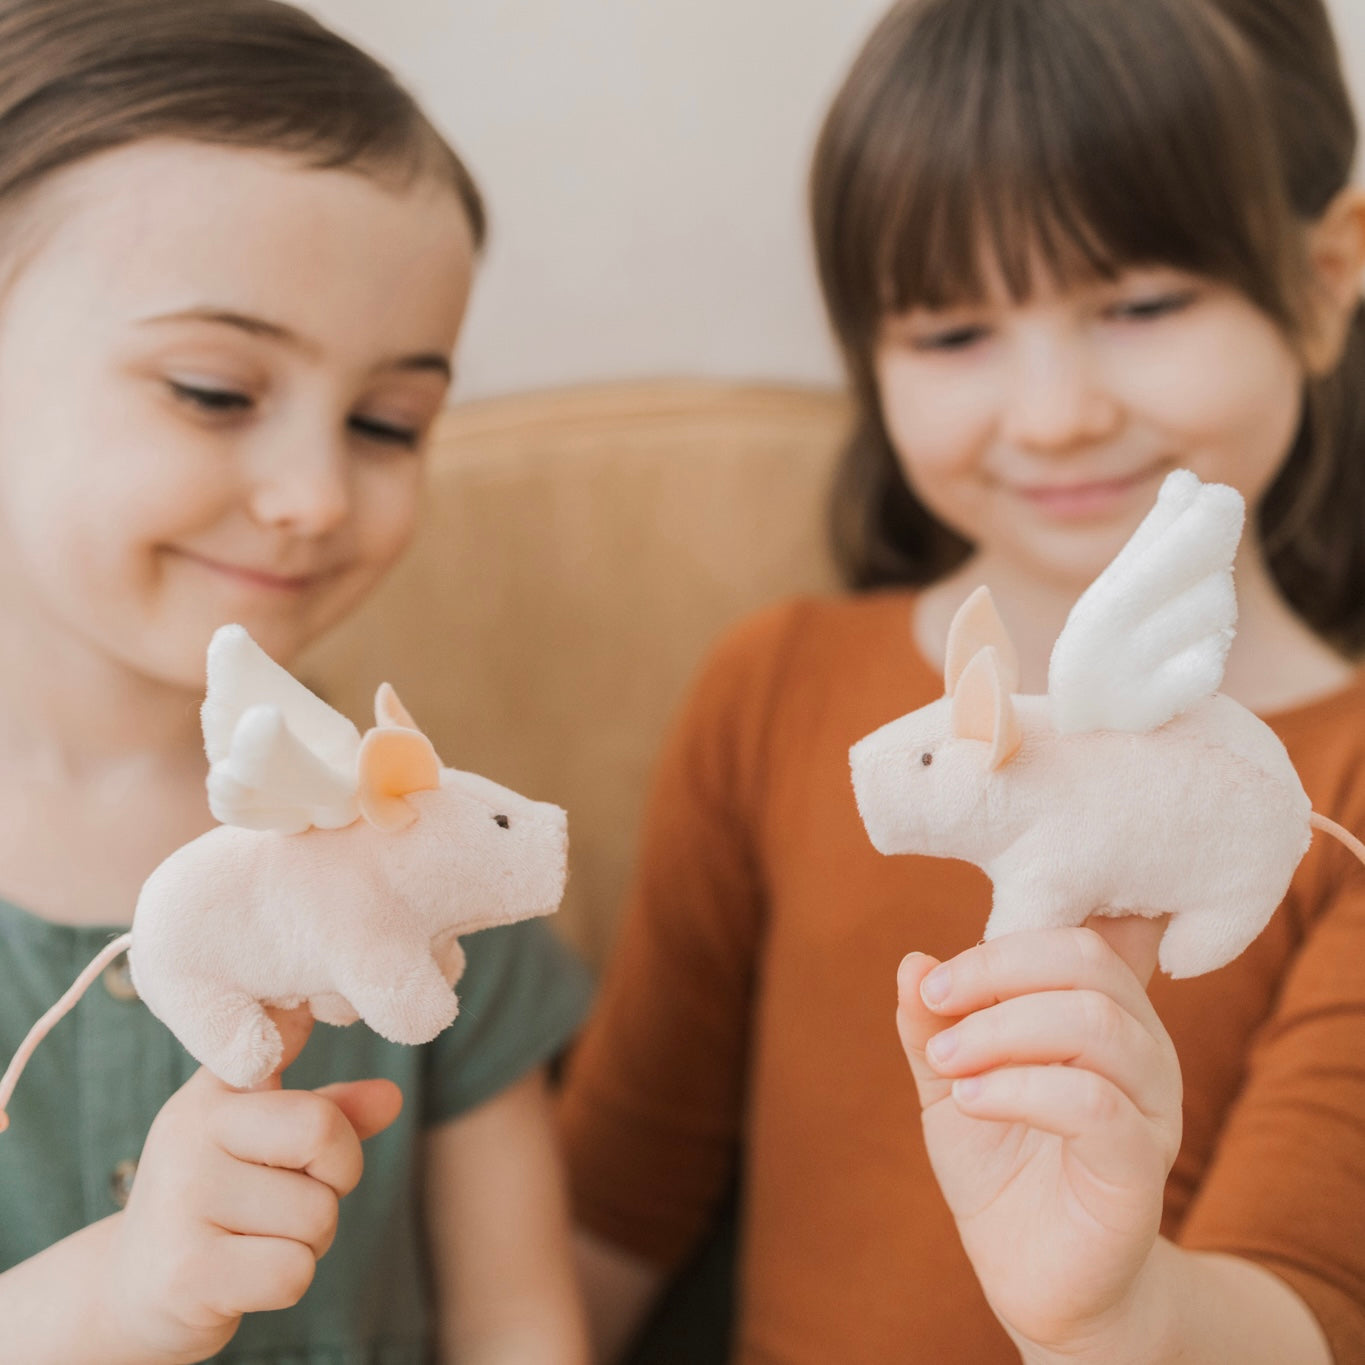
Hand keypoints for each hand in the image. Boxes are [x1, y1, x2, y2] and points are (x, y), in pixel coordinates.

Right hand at [99, 1007, 402, 1362]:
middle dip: (336, 1178)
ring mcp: (183, 1201)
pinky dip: (288, 1280)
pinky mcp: (186, 1274)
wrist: (135, 1292)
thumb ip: (329, 1112)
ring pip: (317, 1216)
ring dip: (308, 1241)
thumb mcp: (264, 1141)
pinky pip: (294, 1272)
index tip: (307, 1046)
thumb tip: (391, 1097)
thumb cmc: (218, 1199)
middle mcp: (190, 1133)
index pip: (286, 1050)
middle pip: (323, 1134)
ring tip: (256, 1238)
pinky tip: (244, 1275)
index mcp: (215, 1093)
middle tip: (294, 1196)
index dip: (318, 1076)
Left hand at [896, 918, 1181, 1356]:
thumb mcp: (951, 1082)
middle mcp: (1140, 1047)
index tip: (937, 978)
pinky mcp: (1142, 1167)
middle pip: (1087, 961)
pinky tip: (972, 1102)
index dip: (1005, 939)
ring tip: (947, 1062)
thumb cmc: (1001, 1165)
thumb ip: (932, 1024)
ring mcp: (1150, 1106)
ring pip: (1096, 1023)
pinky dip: (1021, 1088)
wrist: (1034, 1278)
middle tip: (935, 1001)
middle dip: (997, 969)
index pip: (1074, 934)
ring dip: (1002, 1029)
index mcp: (1101, 1012)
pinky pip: (1095, 1105)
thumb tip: (911, 962)